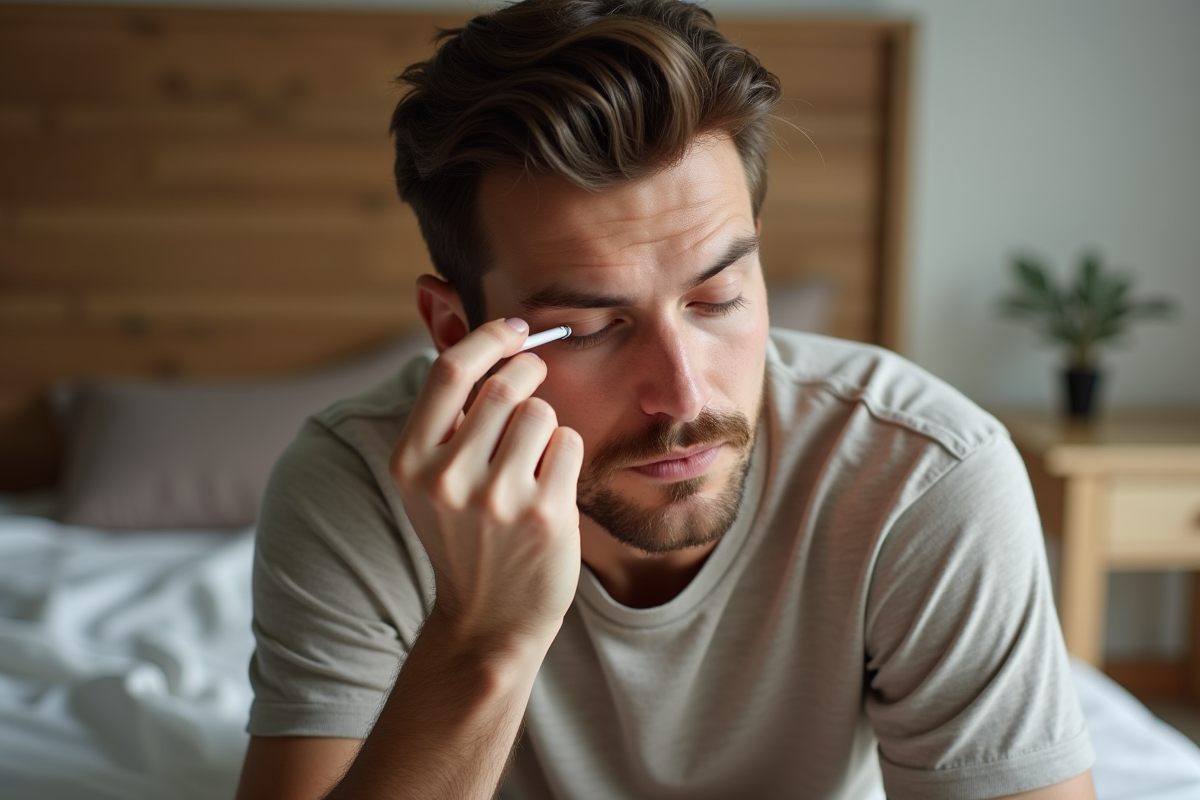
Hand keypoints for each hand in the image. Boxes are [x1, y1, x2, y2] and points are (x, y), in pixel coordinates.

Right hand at [389, 318, 583, 647]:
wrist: (489, 620)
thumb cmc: (466, 537)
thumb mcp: (431, 482)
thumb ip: (448, 420)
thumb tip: (492, 341)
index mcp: (410, 462)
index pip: (449, 371)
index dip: (487, 338)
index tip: (515, 327)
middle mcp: (447, 478)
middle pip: (504, 388)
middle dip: (530, 373)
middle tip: (537, 379)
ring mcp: (496, 499)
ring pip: (541, 413)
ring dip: (546, 425)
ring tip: (533, 460)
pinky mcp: (544, 514)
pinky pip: (569, 444)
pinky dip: (566, 453)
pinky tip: (551, 485)